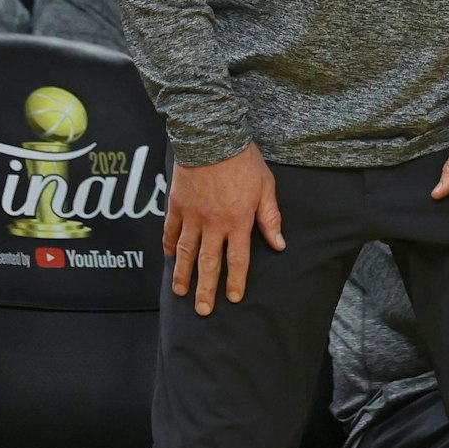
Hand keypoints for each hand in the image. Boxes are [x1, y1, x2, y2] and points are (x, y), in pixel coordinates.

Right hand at [164, 142, 283, 315]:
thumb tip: (279, 244)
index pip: (237, 260)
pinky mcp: (177, 205)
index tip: (233, 298)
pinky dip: (169, 245)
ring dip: (183, 274)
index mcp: (238, 221)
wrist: (213, 137)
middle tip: (203, 310)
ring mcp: (192, 216)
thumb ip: (270, 217)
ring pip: (186, 252)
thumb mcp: (265, 187)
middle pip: (209, 263)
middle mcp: (213, 224)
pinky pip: (171, 231)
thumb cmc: (243, 160)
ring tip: (181, 292)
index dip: (235, 281)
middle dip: (206, 289)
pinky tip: (169, 257)